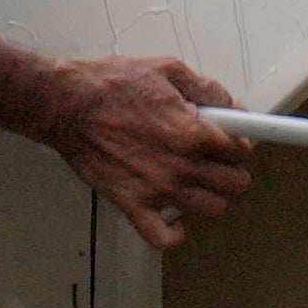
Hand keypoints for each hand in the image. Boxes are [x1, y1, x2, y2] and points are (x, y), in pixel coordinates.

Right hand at [38, 56, 249, 250]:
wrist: (67, 104)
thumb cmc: (109, 85)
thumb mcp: (166, 69)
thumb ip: (206, 89)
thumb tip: (232, 106)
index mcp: (193, 132)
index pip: (241, 151)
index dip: (238, 144)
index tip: (230, 141)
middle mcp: (181, 165)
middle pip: (235, 184)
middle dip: (232, 171)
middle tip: (217, 161)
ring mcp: (158, 189)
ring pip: (211, 209)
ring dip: (211, 197)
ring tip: (198, 184)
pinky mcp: (133, 205)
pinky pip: (164, 237)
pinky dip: (176, 233)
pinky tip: (175, 217)